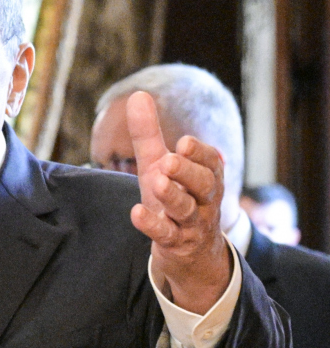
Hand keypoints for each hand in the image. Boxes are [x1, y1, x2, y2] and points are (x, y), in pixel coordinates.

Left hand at [126, 91, 230, 313]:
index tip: (183, 142)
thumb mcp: (158, 165)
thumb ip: (148, 134)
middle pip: (204, 185)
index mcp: (206, 177)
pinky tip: (137, 213)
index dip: (199, 153)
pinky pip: (167, 235)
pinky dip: (153, 225)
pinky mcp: (175, 245)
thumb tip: (138, 94)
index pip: (210, 163)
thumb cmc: (174, 199)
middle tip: (171, 160)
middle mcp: (203, 200)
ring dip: (173, 196)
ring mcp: (191, 224)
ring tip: (157, 182)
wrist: (190, 253)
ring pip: (186, 210)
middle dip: (188, 172)